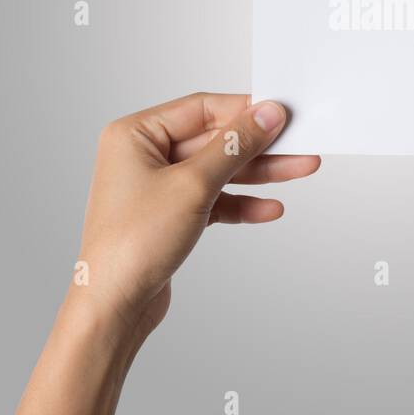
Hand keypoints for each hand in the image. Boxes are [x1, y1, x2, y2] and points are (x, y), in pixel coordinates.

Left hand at [73, 93, 320, 341]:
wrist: (114, 306)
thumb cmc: (132, 244)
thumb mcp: (193, 185)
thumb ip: (234, 146)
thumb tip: (265, 115)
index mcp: (135, 134)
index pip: (201, 108)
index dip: (244, 110)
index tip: (281, 114)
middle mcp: (143, 156)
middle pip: (214, 140)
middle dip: (259, 146)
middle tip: (299, 143)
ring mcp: (157, 187)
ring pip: (219, 170)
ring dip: (258, 173)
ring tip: (299, 169)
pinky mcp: (171, 215)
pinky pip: (214, 199)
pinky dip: (241, 202)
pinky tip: (269, 207)